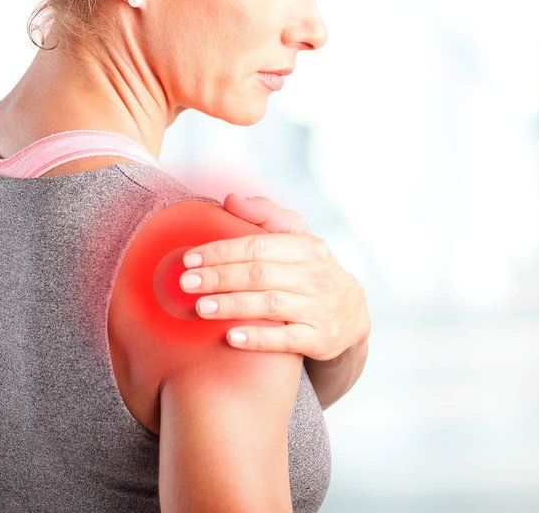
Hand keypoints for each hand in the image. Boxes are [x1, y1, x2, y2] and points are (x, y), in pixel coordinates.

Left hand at [179, 194, 370, 360]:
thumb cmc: (311, 269)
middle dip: (219, 277)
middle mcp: (314, 276)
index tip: (189, 258)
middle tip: (186, 283)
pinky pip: (285, 339)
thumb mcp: (297, 237)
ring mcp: (318, 308)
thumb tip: (230, 198)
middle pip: (259, 274)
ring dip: (232, 305)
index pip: (257, 246)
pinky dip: (258, 338)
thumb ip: (264, 215)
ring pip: (269, 305)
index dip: (221, 251)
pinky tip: (231, 337)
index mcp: (306, 247)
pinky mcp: (320, 340)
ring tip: (201, 307)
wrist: (352, 314)